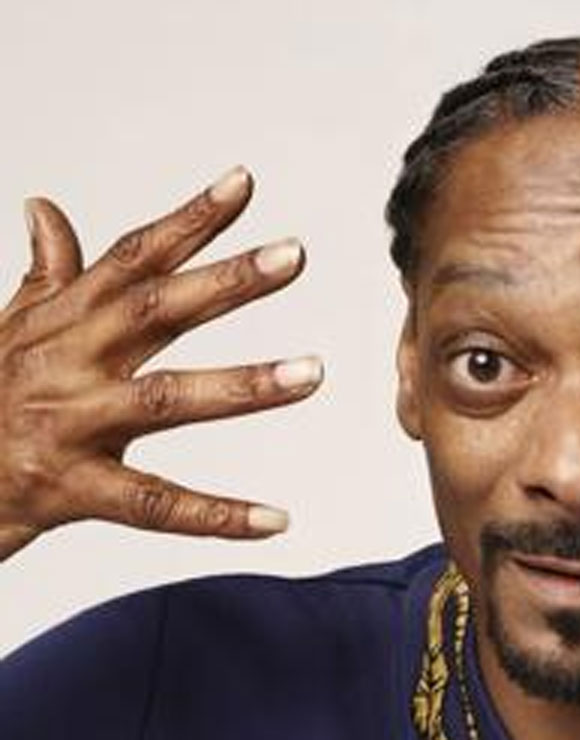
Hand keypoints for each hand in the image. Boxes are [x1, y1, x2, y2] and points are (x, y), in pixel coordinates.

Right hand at [0, 168, 322, 561]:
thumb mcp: (4, 332)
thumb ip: (44, 276)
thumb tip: (44, 207)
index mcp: (63, 323)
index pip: (134, 260)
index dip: (189, 219)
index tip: (244, 183)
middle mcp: (69, 363)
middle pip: (156, 311)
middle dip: (226, 281)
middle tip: (293, 254)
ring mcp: (70, 426)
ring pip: (167, 401)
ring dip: (245, 385)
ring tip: (314, 373)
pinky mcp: (69, 492)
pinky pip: (155, 506)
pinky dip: (216, 516)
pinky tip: (277, 520)